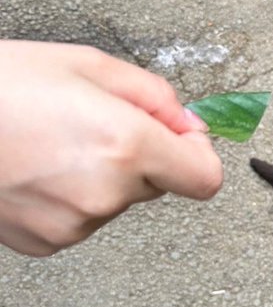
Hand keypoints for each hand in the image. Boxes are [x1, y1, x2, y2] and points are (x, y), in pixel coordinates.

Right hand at [0, 40, 223, 255]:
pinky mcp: (45, 242)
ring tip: (49, 141)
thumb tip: (187, 122)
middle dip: (139, 155)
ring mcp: (73, 224)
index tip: (182, 138)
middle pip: (157, 184)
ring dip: (99, 175)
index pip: (204, 178)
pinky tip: (34, 168)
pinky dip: (67, 196)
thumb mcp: (85, 64)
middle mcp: (105, 193)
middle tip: (90, 121)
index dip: (198, 154)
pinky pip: (80, 218)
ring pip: (115, 200)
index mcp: (125, 145)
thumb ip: (153, 96)